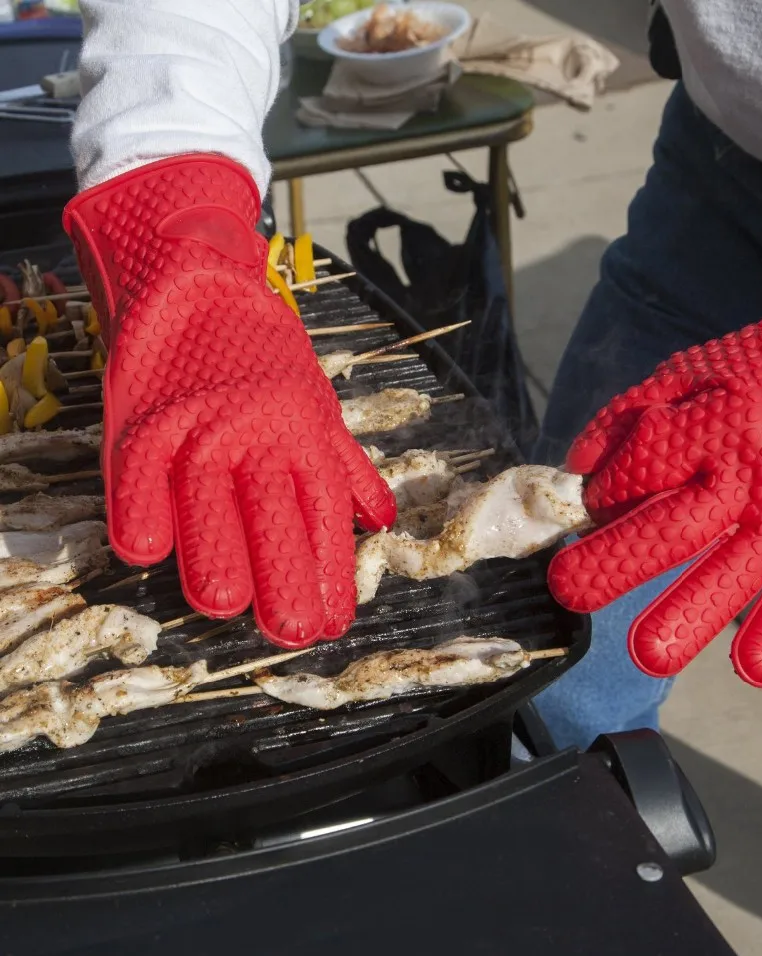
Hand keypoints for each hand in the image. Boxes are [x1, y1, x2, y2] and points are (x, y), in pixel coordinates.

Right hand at [64, 155, 395, 647]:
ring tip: (224, 605)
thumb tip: (379, 520)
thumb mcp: (318, 406)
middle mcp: (263, 435)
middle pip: (277, 515)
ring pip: (212, 498)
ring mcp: (204, 422)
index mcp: (307, 437)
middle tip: (292, 631)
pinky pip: (141, 469)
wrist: (200, 276)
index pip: (324, 515)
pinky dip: (141, 510)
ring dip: (217, 554)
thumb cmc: (263, 355)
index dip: (331, 572)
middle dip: (286, 578)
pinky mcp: (148, 410)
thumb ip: (345, 467)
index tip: (334, 622)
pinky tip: (145, 553)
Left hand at [548, 262, 761, 684]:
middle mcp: (749, 473)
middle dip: (619, 560)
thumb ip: (628, 418)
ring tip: (648, 655)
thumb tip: (577, 470)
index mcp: (713, 422)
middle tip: (569, 589)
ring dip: (691, 612)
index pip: (643, 466)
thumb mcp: (685, 375)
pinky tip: (752, 670)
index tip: (589, 506)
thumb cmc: (752, 377)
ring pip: (735, 570)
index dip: (605, 491)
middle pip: (677, 526)